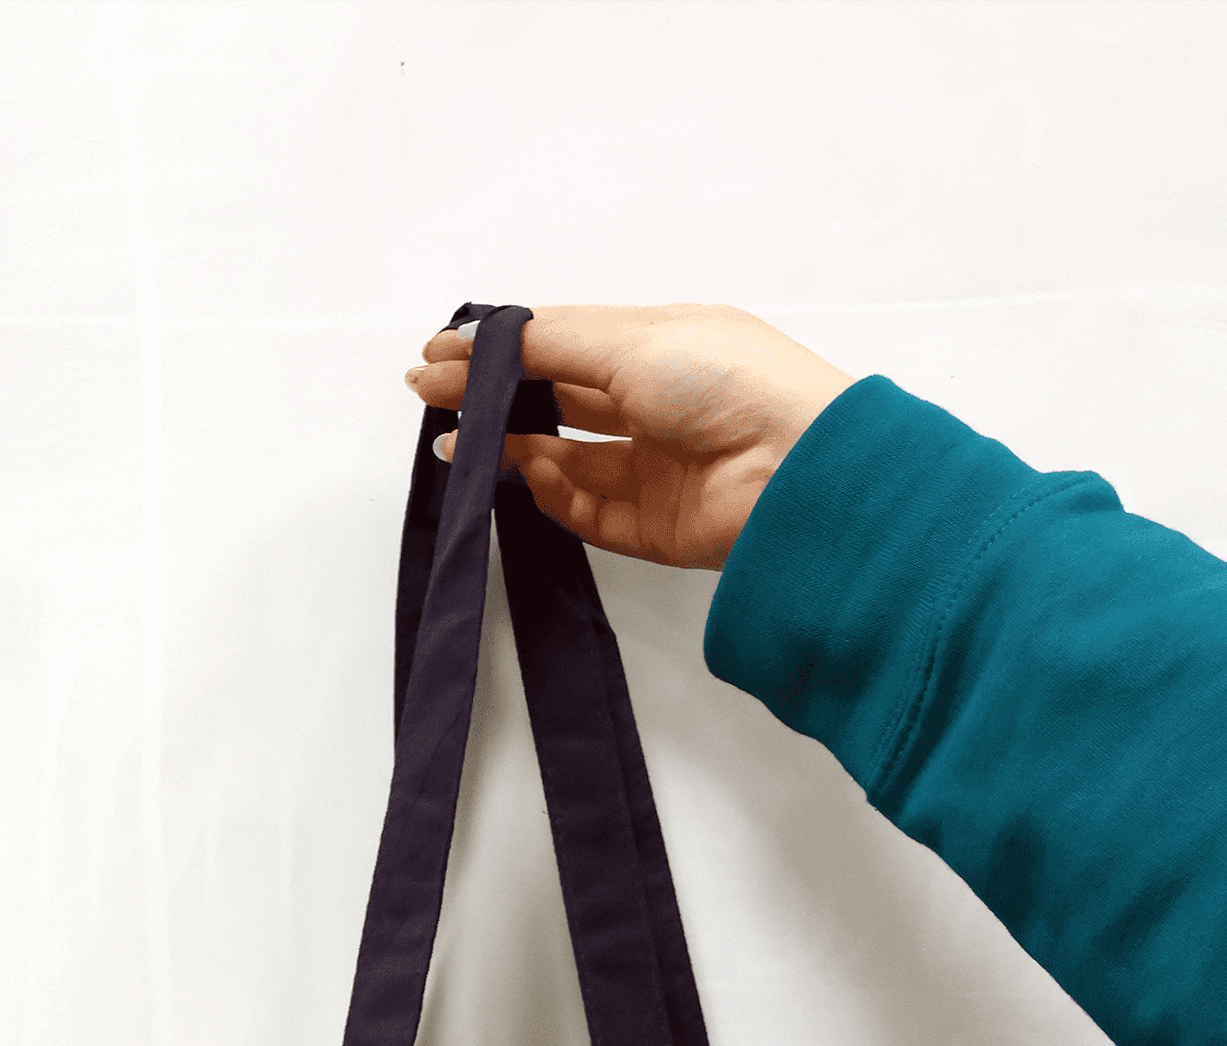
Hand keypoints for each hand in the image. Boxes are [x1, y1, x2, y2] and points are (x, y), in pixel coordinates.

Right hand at [404, 304, 851, 570]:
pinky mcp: (657, 528)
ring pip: (565, 460)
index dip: (502, 350)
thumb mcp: (629, 337)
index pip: (565, 345)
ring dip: (509, 449)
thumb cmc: (728, 380)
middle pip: (558, 402)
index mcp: (660, 348)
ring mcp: (657, 470)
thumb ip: (547, 341)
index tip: (437, 355)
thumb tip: (478, 336)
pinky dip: (550, 494)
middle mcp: (659, 406)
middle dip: (495, 399)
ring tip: (457, 442)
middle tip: (432, 397)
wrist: (795, 466)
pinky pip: (589, 512)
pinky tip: (518, 471)